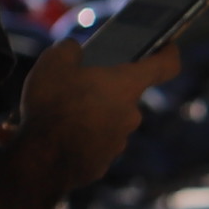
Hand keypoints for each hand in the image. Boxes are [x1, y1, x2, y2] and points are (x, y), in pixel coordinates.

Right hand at [7, 31, 176, 186]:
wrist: (41, 160)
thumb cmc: (52, 105)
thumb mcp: (53, 62)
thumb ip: (69, 50)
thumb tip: (73, 50)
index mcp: (127, 85)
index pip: (165, 65)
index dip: (167, 53)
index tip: (165, 46)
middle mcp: (131, 115)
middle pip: (121, 95)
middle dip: (98, 90)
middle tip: (69, 87)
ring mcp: (118, 142)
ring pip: (102, 121)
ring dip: (81, 116)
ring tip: (47, 116)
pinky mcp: (101, 163)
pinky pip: (88, 145)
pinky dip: (71, 139)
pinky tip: (43, 137)